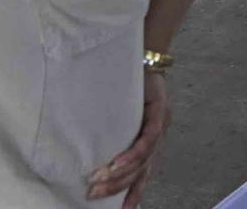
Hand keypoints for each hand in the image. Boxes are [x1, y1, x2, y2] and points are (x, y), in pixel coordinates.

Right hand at [87, 69, 168, 206]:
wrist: (143, 51)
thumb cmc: (127, 82)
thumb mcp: (120, 112)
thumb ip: (113, 131)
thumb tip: (85, 149)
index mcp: (150, 137)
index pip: (144, 172)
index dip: (134, 192)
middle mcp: (158, 134)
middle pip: (141, 171)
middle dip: (117, 188)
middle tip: (92, 197)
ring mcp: (161, 124)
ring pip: (143, 160)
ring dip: (119, 175)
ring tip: (97, 185)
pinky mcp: (160, 111)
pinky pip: (148, 139)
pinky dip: (131, 155)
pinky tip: (116, 165)